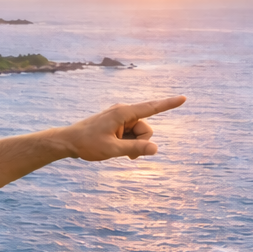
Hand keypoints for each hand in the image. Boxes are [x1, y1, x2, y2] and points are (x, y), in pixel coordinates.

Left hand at [56, 96, 185, 161]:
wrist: (69, 141)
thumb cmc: (88, 143)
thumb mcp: (112, 149)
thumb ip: (136, 148)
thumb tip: (156, 149)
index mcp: (123, 112)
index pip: (151, 108)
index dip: (168, 104)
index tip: (183, 98)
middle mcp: (124, 112)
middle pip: (145, 129)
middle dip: (140, 142)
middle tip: (125, 153)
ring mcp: (121, 118)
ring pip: (139, 134)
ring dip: (133, 145)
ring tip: (116, 150)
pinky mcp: (118, 124)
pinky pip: (131, 135)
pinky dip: (128, 144)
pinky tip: (116, 148)